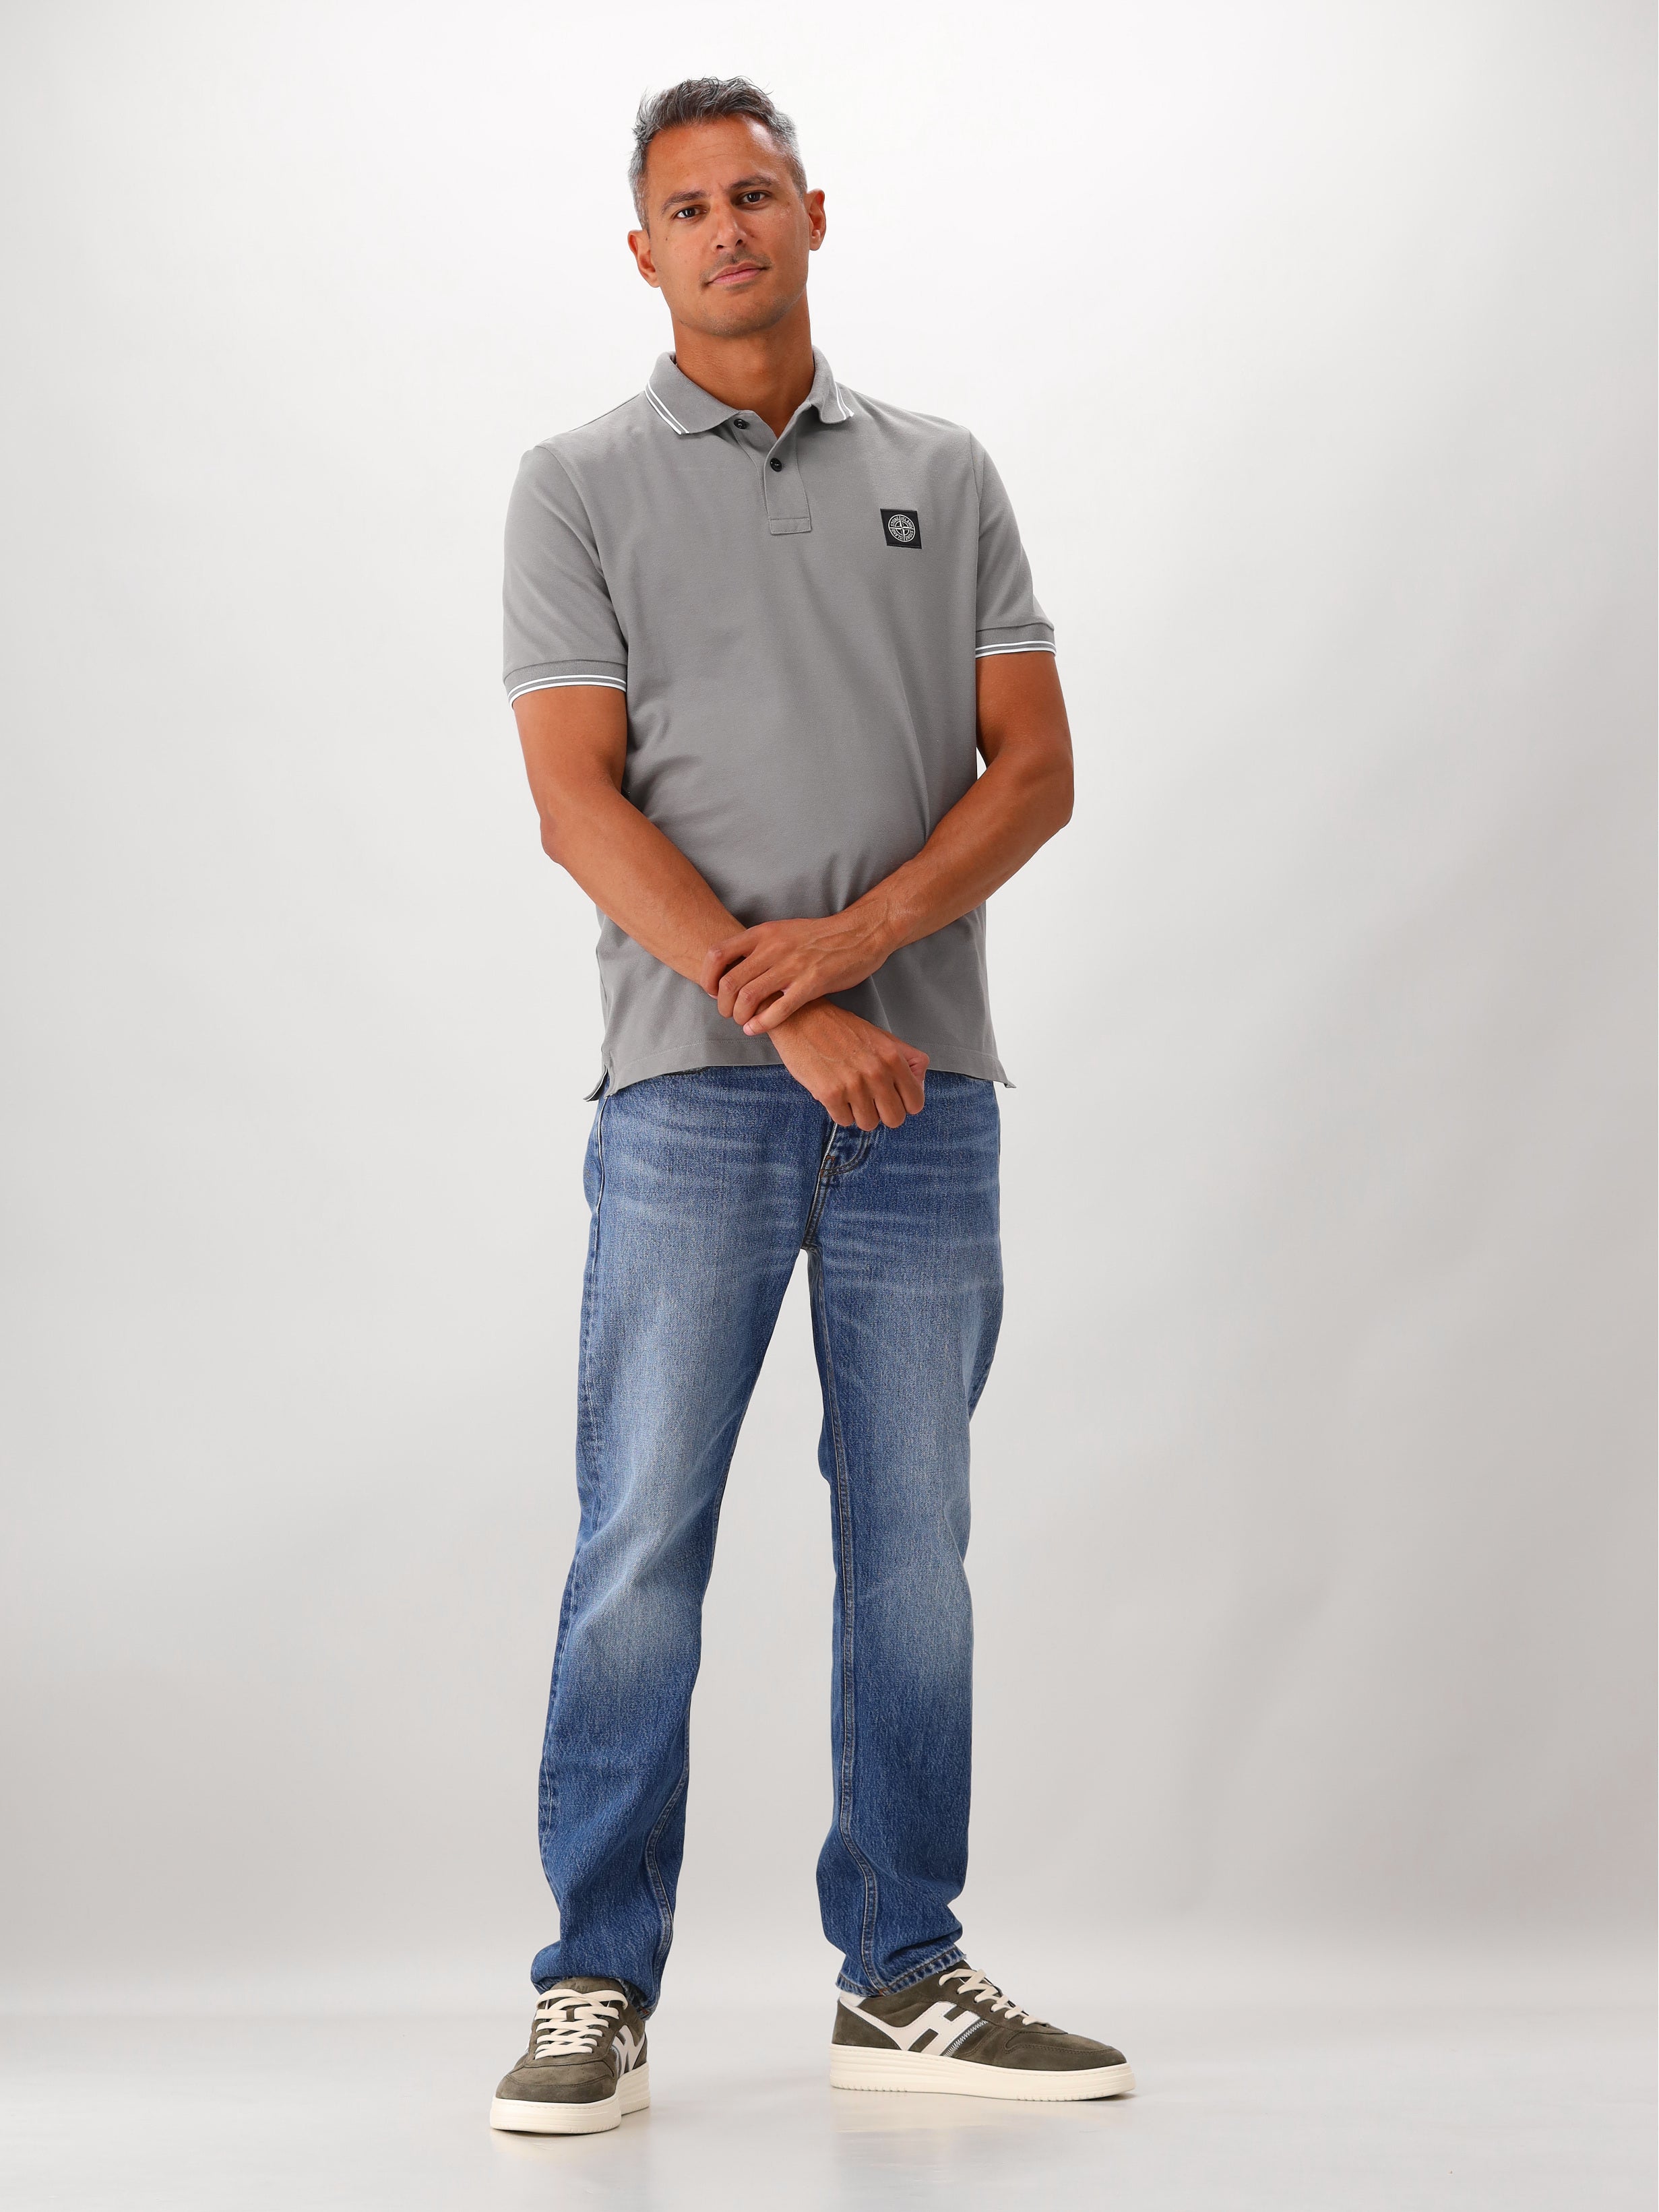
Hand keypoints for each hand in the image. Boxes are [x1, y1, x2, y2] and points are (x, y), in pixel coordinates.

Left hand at [700, 906, 893, 1034]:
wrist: (860, 933)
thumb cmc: (820, 937)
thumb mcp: (783, 931)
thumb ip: (759, 946)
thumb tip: (733, 968)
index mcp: (764, 932)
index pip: (717, 954)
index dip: (707, 978)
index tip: (712, 992)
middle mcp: (774, 947)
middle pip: (729, 982)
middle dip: (722, 1005)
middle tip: (728, 1013)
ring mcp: (793, 965)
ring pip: (748, 997)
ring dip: (739, 1016)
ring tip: (743, 1022)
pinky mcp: (812, 983)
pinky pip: (778, 1010)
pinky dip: (761, 1024)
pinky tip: (755, 1029)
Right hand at [766, 1001, 927, 1128]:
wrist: (800, 1018)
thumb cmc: (840, 1028)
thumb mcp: (881, 1037)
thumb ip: (906, 1059)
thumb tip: (919, 1082)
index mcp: (893, 1057)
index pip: (915, 1102)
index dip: (904, 1104)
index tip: (893, 1099)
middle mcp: (877, 1072)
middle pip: (895, 1119)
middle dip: (883, 1113)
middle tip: (870, 1101)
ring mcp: (854, 1085)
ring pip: (869, 1123)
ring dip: (859, 1113)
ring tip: (849, 1095)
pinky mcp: (830, 1094)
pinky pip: (844, 1121)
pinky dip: (838, 1111)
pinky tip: (833, 1093)